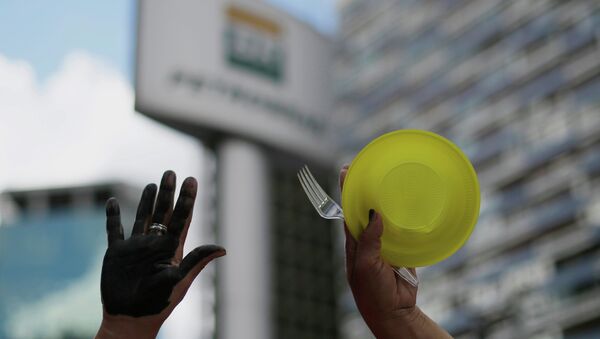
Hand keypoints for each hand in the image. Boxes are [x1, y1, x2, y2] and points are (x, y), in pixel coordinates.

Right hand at [96, 171, 225, 338]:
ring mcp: (136, 247)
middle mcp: (155, 244)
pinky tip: (112, 201)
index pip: (181, 218)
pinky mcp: (116, 253)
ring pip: (142, 217)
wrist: (130, 319)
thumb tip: (223, 248)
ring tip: (153, 183)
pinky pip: (114, 230)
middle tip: (171, 173)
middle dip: (168, 193)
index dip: (187, 200)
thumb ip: (197, 261)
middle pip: (163, 212)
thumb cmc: (158, 304)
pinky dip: (112, 216)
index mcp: (172, 249)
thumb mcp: (179, 281)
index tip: (191, 181)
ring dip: (147, 200)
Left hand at [340, 166, 450, 337]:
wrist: (394, 312)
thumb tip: (374, 213)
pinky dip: (407, 217)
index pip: (348, 210)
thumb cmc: (372, 292)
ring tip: (391, 178)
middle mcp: (369, 238)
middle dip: (366, 188)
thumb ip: (369, 241)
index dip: (347, 191)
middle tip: (369, 166)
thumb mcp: (366, 266)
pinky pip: (404, 228)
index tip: (346, 170)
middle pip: (367, 208)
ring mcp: (386, 242)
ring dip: (388, 200)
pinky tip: (412, 203)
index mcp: (354, 241)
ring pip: (386, 216)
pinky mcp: (402, 248)